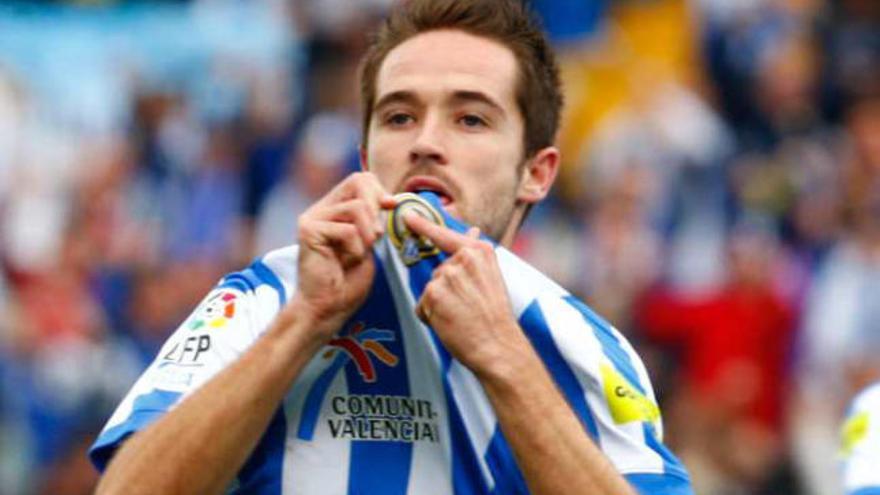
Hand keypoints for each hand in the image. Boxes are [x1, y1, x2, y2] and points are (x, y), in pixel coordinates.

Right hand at [291, 172, 395, 339]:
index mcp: (334, 208)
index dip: (380, 191)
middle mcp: (320, 208)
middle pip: (358, 182)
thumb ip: (374, 219)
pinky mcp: (308, 230)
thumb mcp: (368, 242)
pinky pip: (347, 229)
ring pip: (357, 207)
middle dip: (377, 208)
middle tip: (376, 236)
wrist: (328, 308)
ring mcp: (312, 217)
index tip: (391, 209)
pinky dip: (356, 249)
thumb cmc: (348, 281)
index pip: (361, 179)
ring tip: (361, 253)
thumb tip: (391, 199)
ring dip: (368, 234)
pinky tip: (346, 262)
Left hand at [404, 212, 525, 375]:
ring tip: (461, 316)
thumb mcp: (492, 278)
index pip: (446, 236)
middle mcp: (463, 259)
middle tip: (468, 308)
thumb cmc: (496, 317)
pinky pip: (422, 305)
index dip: (424, 225)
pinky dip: (431, 317)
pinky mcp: (433, 294)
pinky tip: (450, 323)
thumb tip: (472, 231)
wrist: (498, 345)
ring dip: (439, 305)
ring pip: (430, 289)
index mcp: (479, 252)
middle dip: (447, 291)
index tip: (407, 215)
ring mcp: (447, 276)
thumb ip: (476, 255)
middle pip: (439, 272)